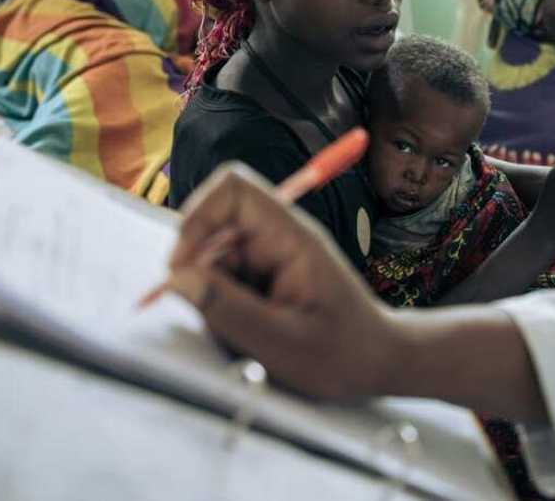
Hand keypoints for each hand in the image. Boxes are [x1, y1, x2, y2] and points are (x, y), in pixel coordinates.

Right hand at [167, 163, 397, 399]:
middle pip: (211, 231)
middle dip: (200, 276)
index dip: (198, 214)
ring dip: (214, 303)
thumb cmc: (343, 353)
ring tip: (251, 337)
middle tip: (221, 320)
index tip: (183, 264)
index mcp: (290, 237)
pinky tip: (253, 338)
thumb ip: (228, 310)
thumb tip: (178, 279)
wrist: (376, 364)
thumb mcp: (282, 341)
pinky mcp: (260, 281)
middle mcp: (275, 239)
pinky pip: (221, 288)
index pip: (233, 189)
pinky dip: (223, 315)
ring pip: (210, 266)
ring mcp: (266, 259)